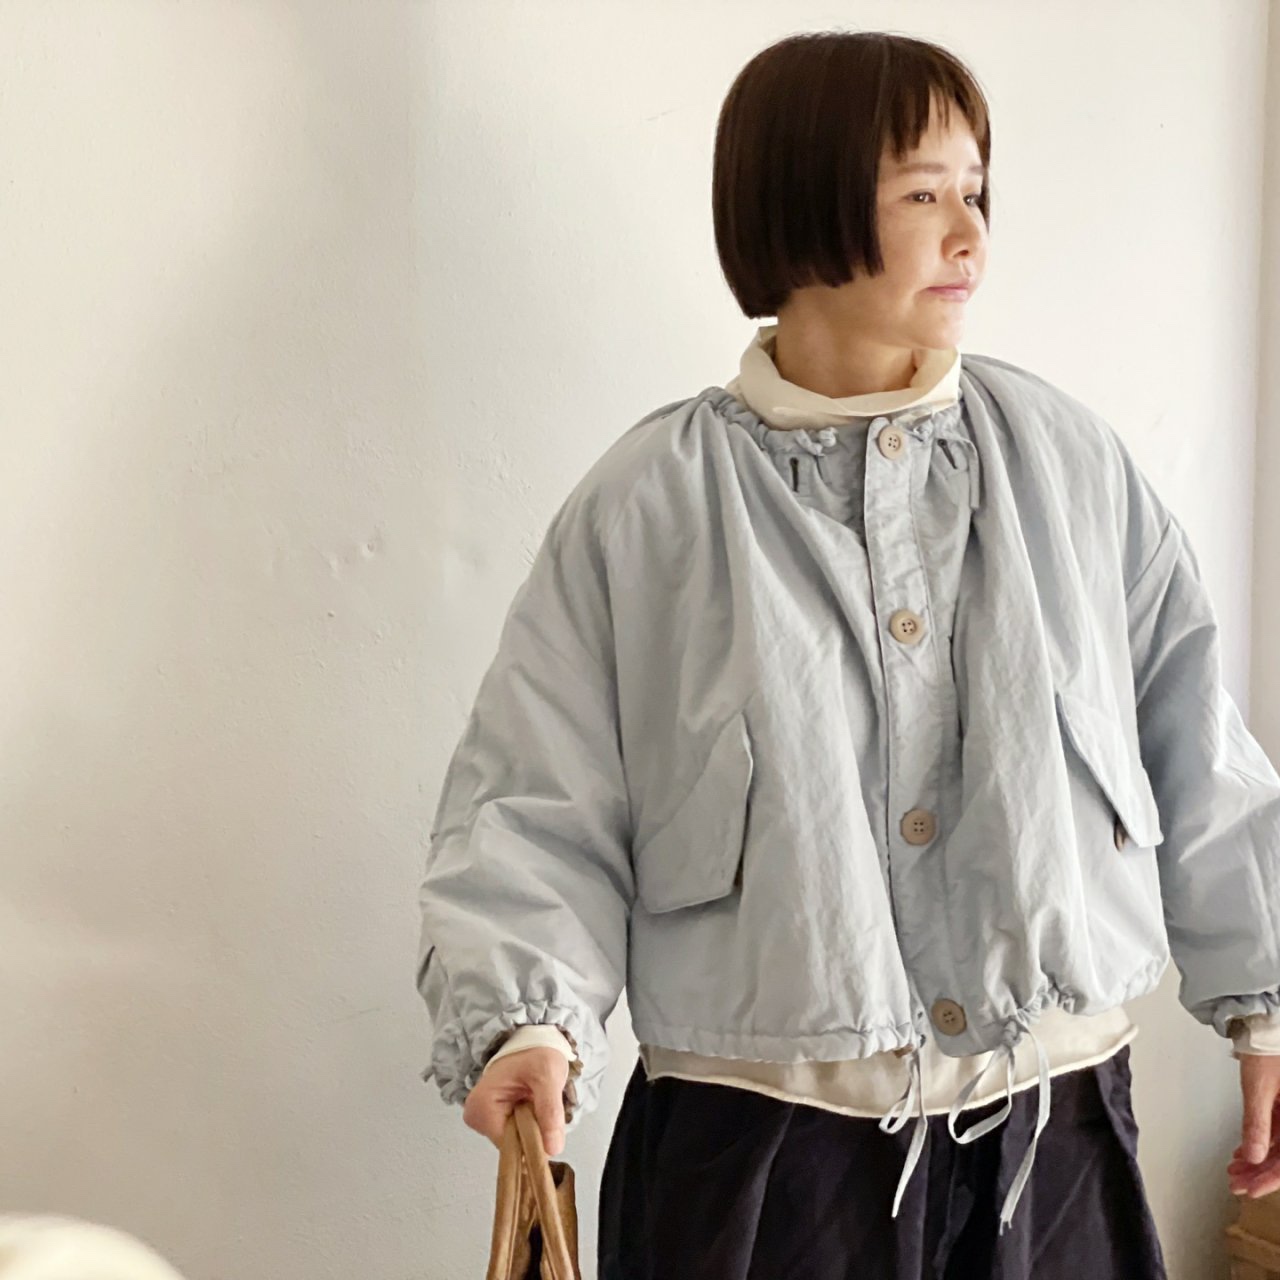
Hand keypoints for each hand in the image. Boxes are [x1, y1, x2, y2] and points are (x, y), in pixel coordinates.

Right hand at [462, 1046, 569, 1157]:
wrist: (531, 1041)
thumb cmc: (536, 1052)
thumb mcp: (548, 1075)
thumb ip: (550, 1111)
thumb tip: (553, 1150)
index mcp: (481, 1108)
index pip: (511, 1146)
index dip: (535, 1140)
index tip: (551, 1124)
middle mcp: (476, 1118)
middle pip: (513, 1146)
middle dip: (535, 1131)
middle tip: (545, 1105)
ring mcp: (482, 1120)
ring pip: (516, 1141)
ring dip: (533, 1127)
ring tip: (538, 1101)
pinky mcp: (491, 1119)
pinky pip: (515, 1134)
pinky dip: (529, 1124)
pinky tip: (532, 1105)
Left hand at [1229, 1053, 1279, 1197]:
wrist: (1264, 1024)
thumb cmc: (1268, 1046)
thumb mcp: (1259, 1087)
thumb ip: (1257, 1123)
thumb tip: (1254, 1156)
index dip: (1271, 1180)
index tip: (1251, 1190)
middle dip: (1259, 1173)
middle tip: (1237, 1183)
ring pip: (1278, 1147)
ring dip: (1256, 1160)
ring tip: (1235, 1170)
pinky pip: (1275, 1132)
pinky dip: (1258, 1143)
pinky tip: (1243, 1152)